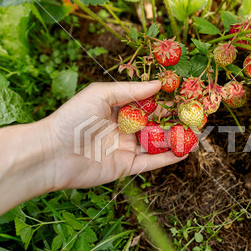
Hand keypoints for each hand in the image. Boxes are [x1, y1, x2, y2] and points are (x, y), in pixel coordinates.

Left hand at [44, 81, 185, 189]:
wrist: (53, 153)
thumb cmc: (72, 118)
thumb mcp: (100, 94)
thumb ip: (130, 90)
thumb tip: (158, 84)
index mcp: (116, 109)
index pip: (145, 103)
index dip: (164, 99)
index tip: (184, 94)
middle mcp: (122, 128)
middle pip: (154, 123)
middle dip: (174, 120)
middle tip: (195, 115)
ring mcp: (124, 148)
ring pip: (155, 143)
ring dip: (175, 139)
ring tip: (196, 133)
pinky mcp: (125, 166)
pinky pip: (151, 162)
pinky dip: (167, 157)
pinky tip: (183, 151)